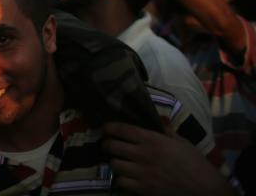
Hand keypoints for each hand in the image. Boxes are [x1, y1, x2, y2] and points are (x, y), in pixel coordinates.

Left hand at [102, 121, 233, 195]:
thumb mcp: (181, 142)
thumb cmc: (195, 163)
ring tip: (119, 162)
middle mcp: (143, 154)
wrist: (206, 189)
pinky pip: (121, 182)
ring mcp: (142, 173)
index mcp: (152, 139)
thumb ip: (165, 131)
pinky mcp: (143, 189)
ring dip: (115, 163)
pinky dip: (121, 180)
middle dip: (106, 144)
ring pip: (114, 165)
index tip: (105, 128)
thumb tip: (154, 122)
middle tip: (107, 145)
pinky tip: (126, 178)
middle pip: (112, 146)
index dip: (109, 127)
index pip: (122, 129)